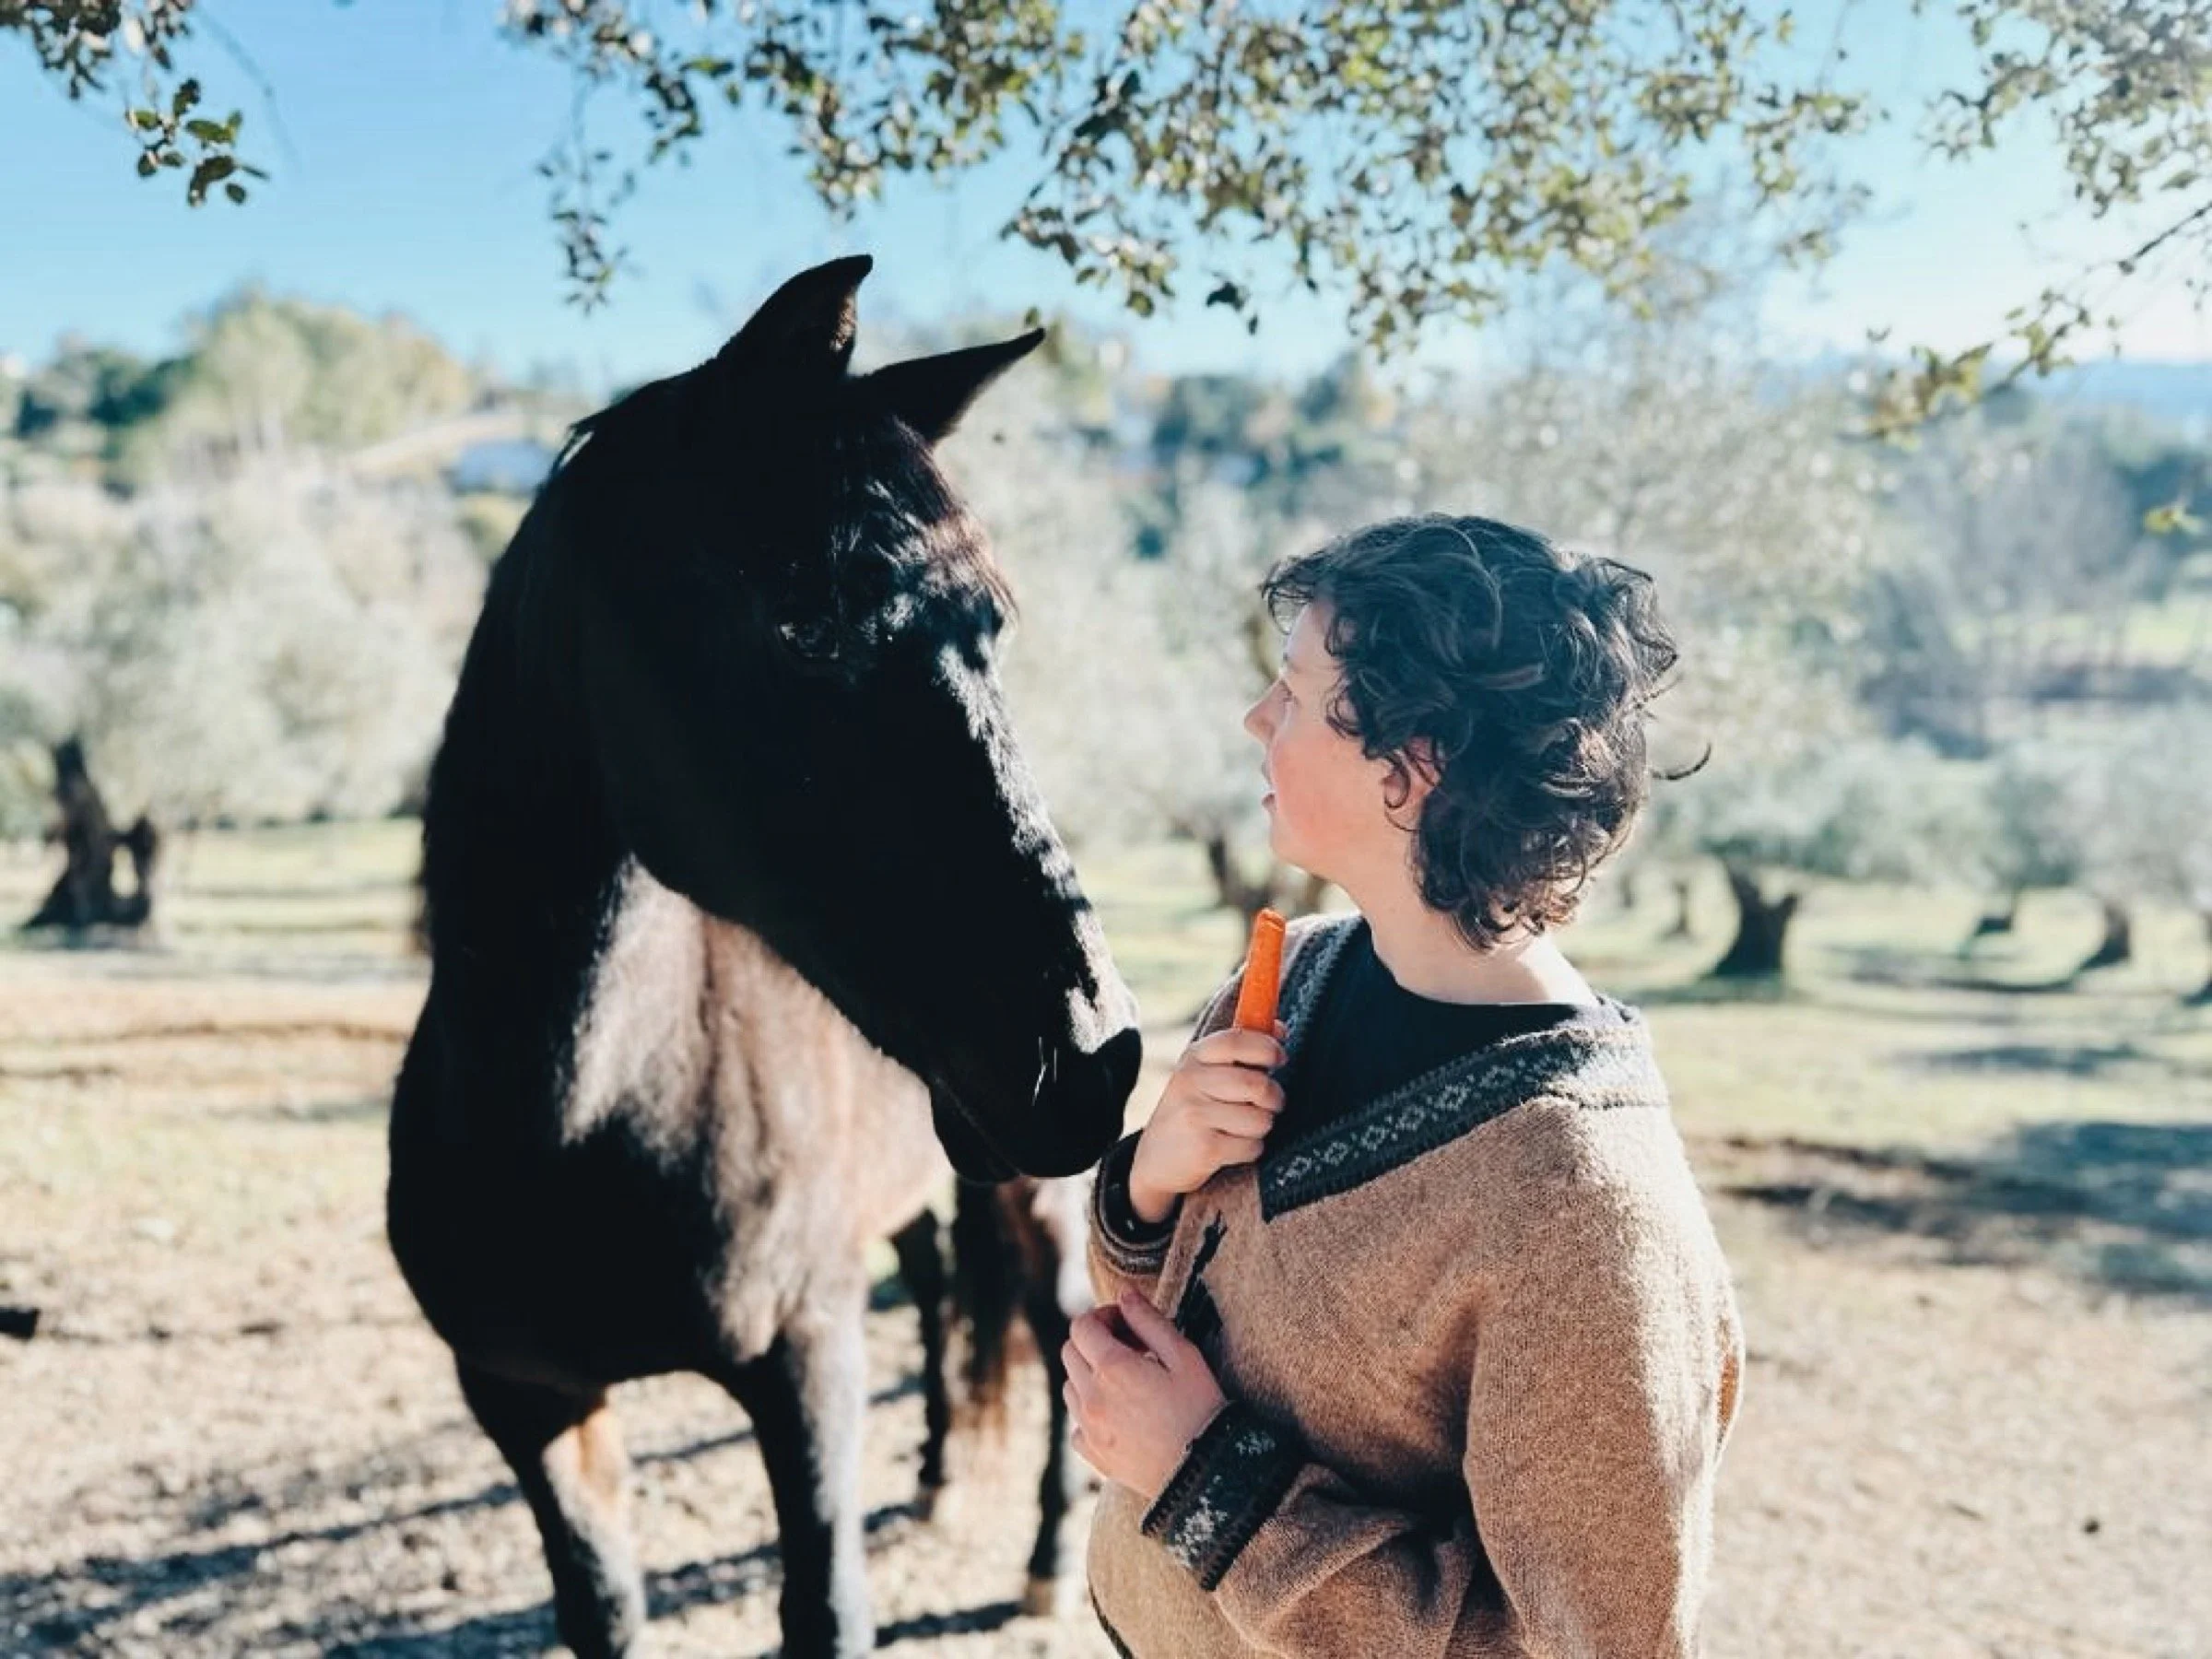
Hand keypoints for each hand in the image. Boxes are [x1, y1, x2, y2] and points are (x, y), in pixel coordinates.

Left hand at [1063, 1289, 1227, 1499]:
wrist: (1205, 1474)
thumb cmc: (1201, 1409)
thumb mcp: (1184, 1356)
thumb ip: (1149, 1320)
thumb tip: (1124, 1294)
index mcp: (1113, 1369)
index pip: (1082, 1326)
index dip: (1103, 1316)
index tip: (1128, 1324)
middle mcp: (1092, 1397)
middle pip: (1071, 1352)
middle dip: (1095, 1342)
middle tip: (1132, 1349)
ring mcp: (1089, 1429)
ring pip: (1070, 1386)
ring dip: (1090, 1375)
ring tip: (1127, 1382)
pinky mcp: (1093, 1455)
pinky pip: (1076, 1424)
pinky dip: (1090, 1412)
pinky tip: (1120, 1414)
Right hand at [1128, 1022, 1286, 1223]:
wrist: (1154, 1161)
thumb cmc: (1192, 1111)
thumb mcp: (1204, 1074)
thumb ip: (1240, 1051)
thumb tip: (1280, 1029)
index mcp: (1194, 1057)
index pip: (1236, 1040)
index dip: (1267, 1048)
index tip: (1279, 1058)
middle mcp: (1191, 1081)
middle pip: (1257, 1084)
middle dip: (1274, 1098)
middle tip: (1269, 1104)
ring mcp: (1196, 1114)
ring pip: (1260, 1119)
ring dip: (1261, 1128)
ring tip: (1241, 1128)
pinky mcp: (1205, 1147)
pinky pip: (1252, 1146)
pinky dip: (1250, 1150)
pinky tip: (1230, 1149)